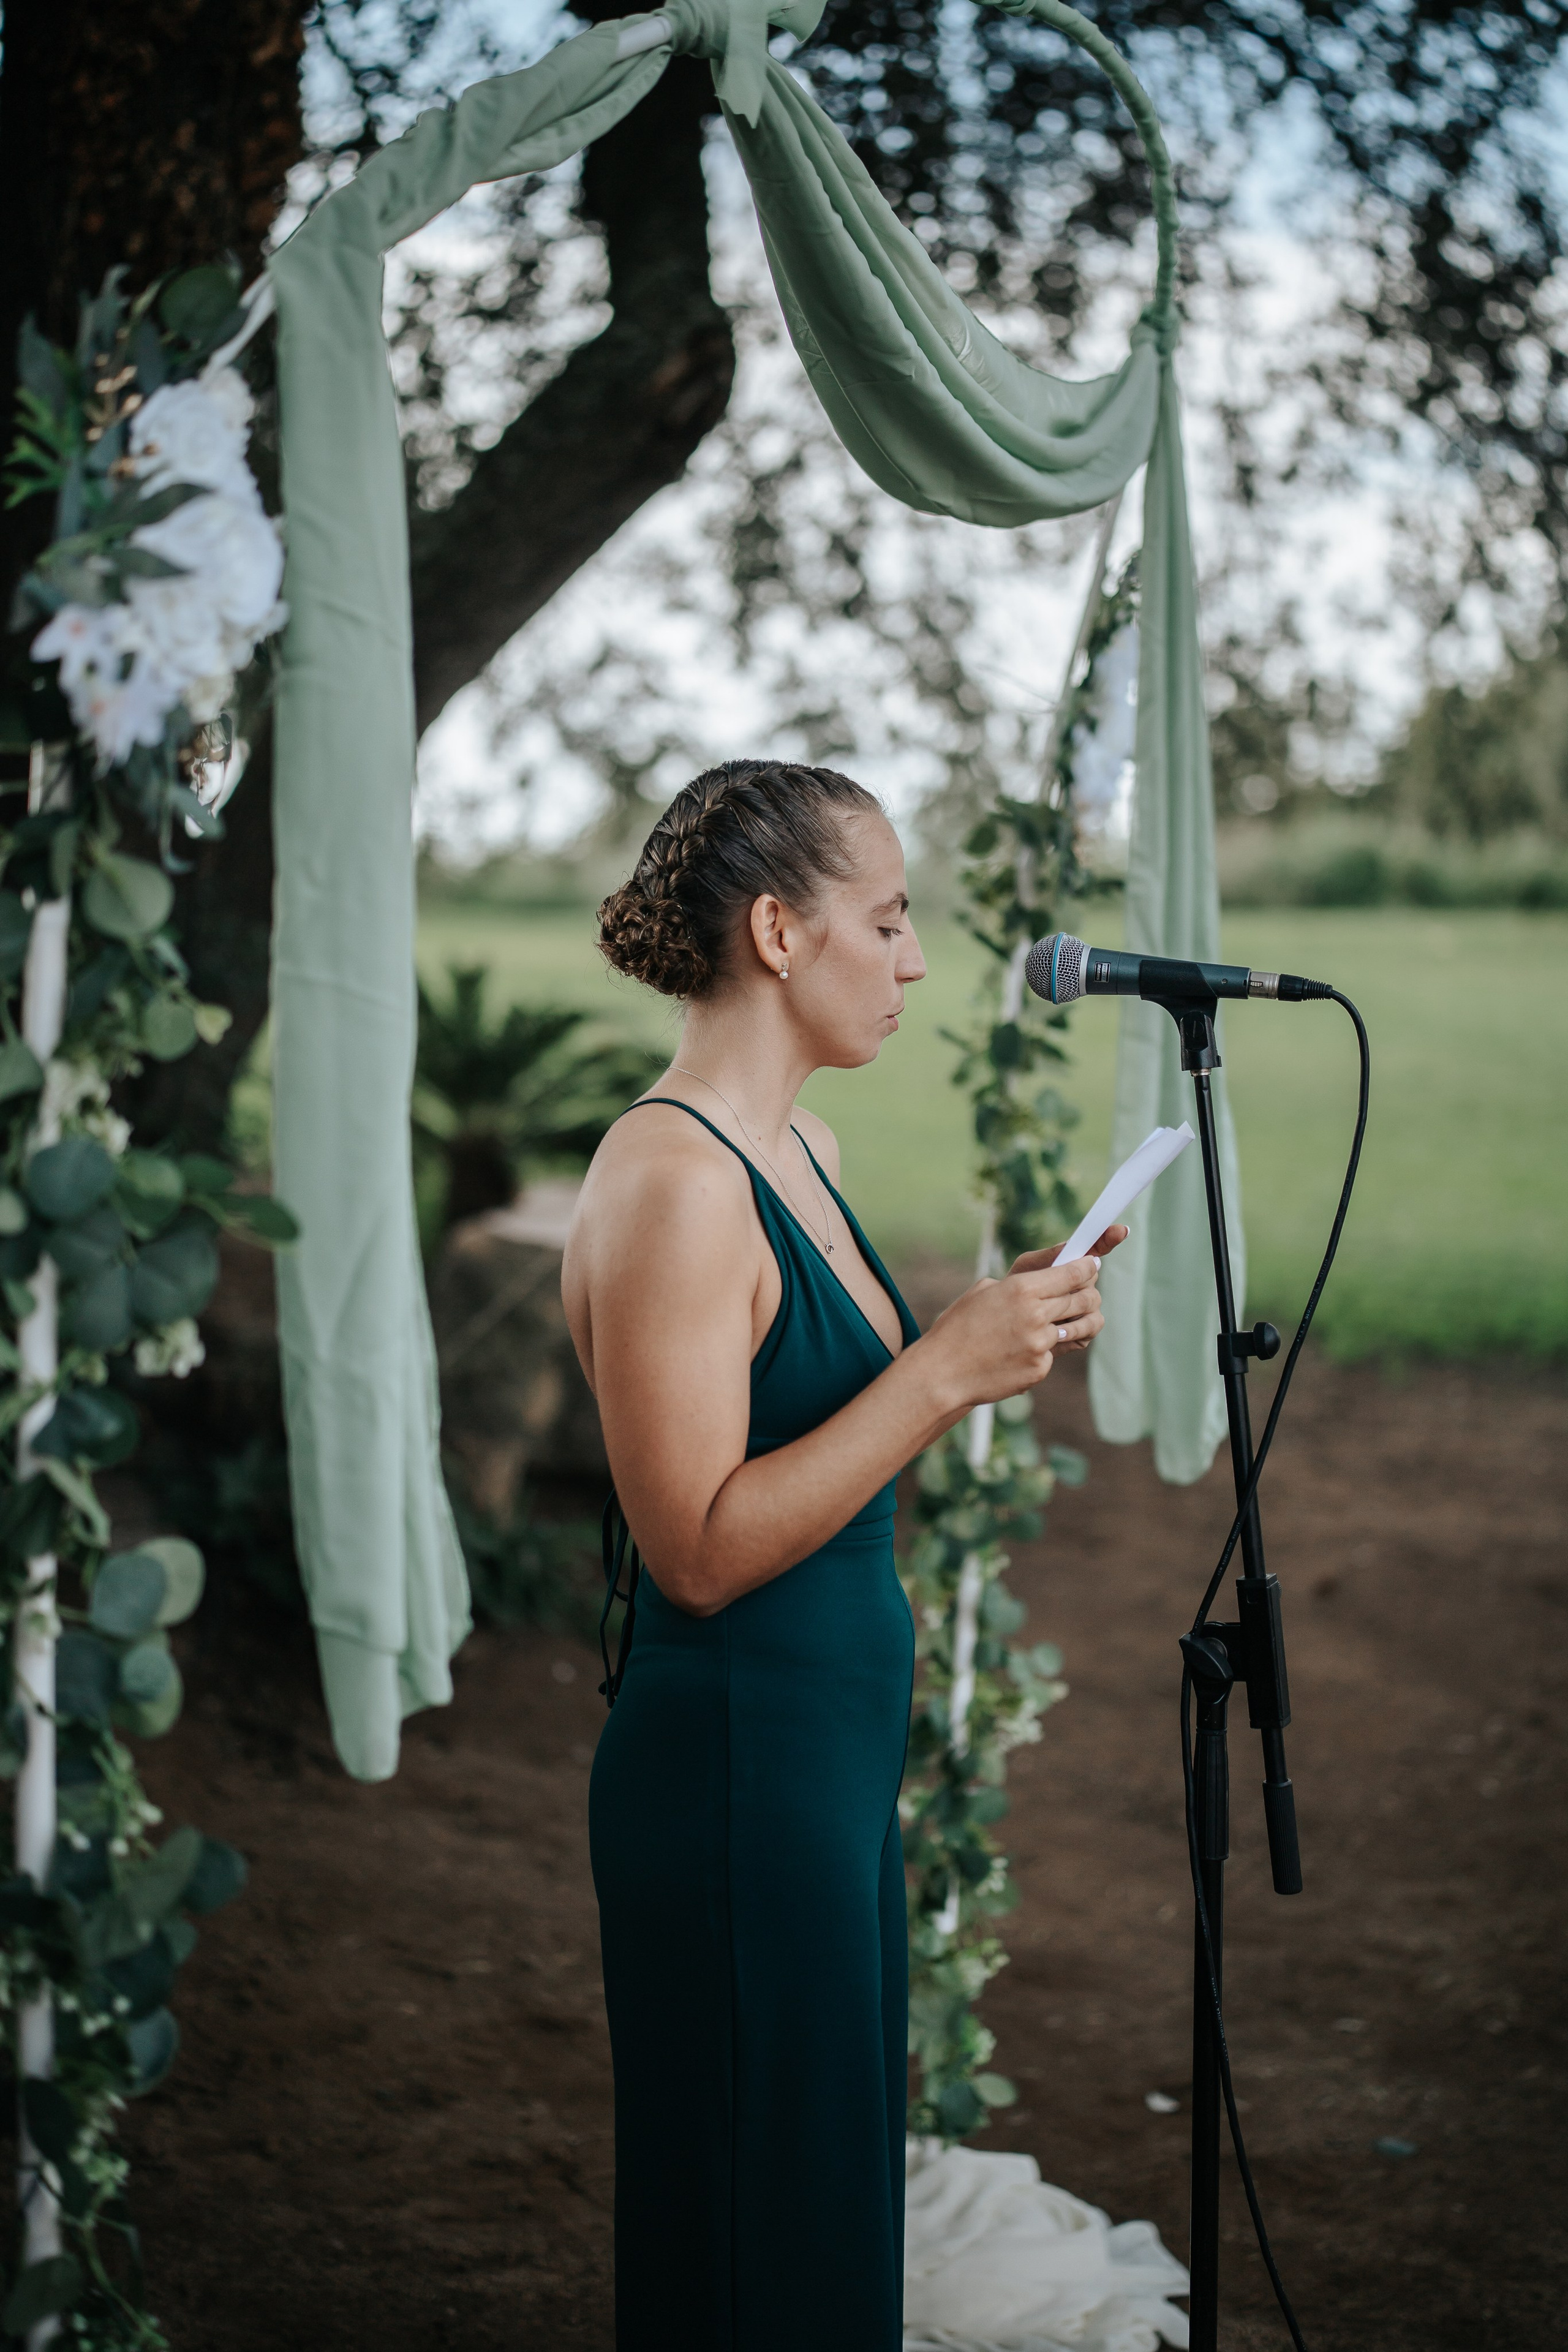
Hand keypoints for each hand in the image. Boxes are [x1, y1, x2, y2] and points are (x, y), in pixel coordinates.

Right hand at [923, 1227, 1122, 1409]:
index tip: (1092, 1265)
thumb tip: (1045, 1281)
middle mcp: (1036, 1315)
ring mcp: (1040, 1345)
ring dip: (1071, 1324)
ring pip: (1074, 1329)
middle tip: (1087, 1293)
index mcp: (1021, 1289)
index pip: (1072, 1273)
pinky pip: (1052, 1354)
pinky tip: (1018, 1353)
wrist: (942, 1373)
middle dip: (1089, 1294)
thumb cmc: (957, 1328)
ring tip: (1057, 1324)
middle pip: (1083, 1299)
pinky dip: (1042, 1351)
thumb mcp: (983, 1292)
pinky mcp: (1040, 1369)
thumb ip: (1018, 1285)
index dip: (1087, 1267)